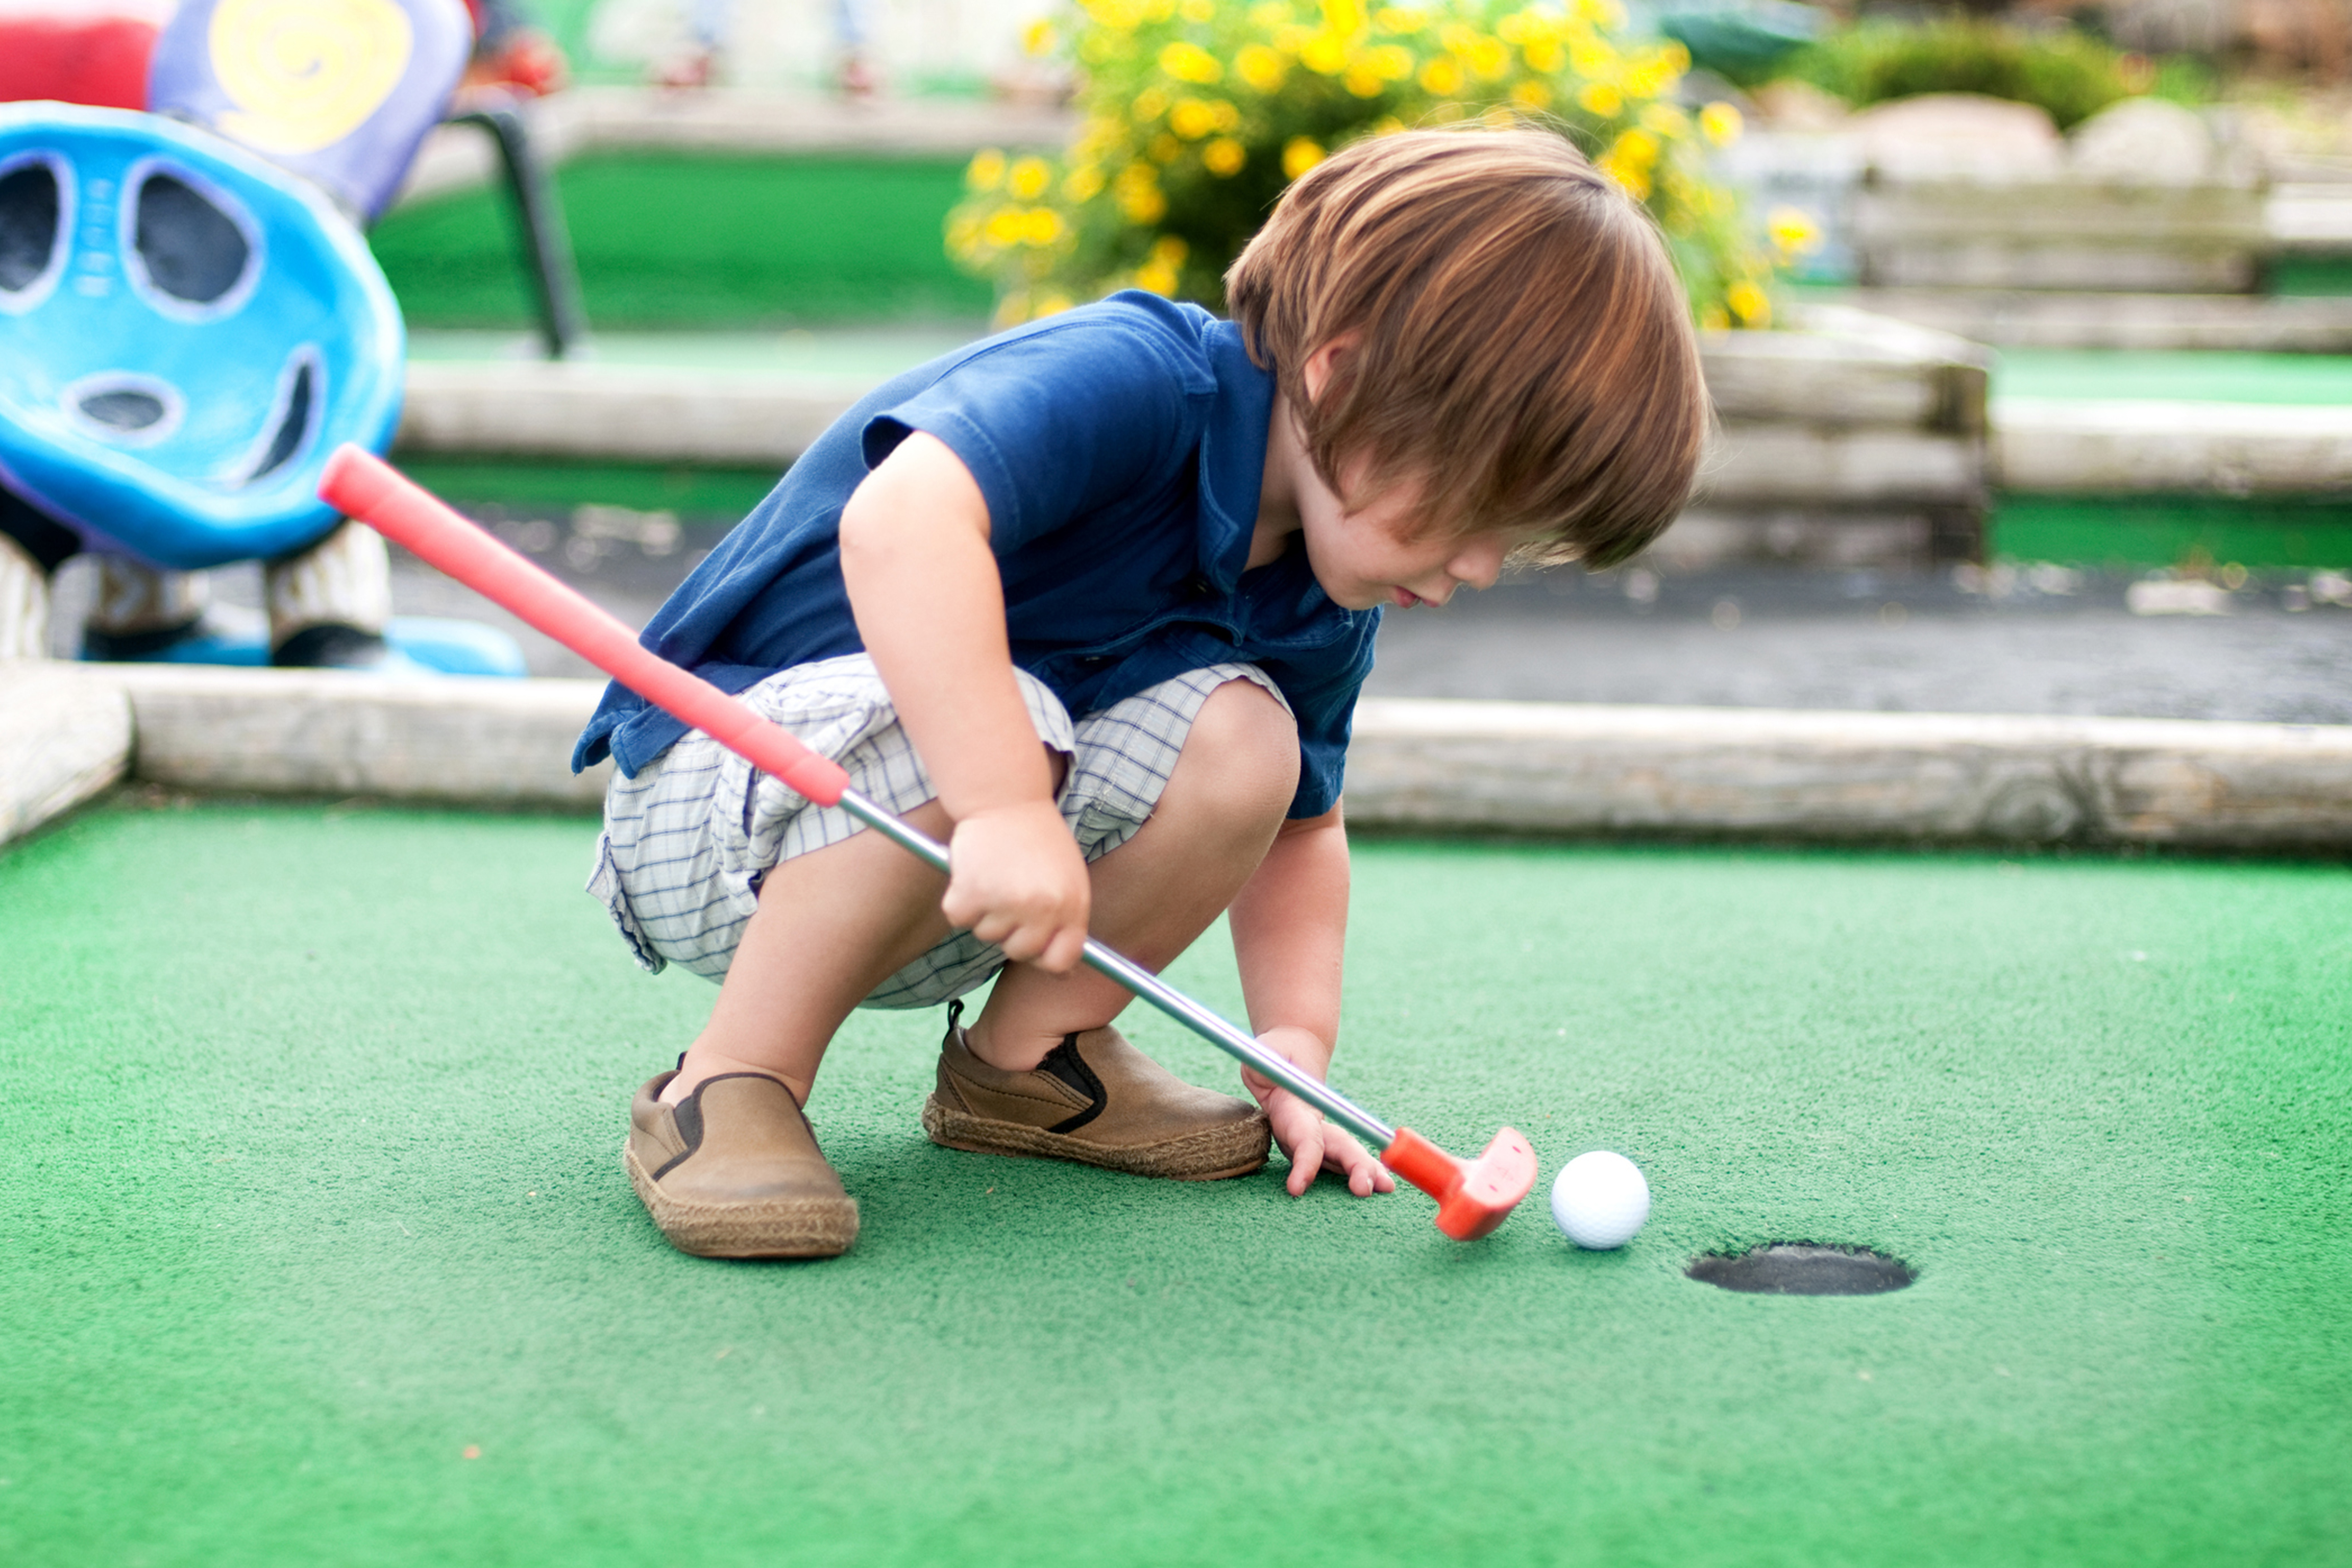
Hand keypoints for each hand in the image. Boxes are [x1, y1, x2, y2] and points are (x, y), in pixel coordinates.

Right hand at [941, 800, 1089, 972]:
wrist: (1006, 797)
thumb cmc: (1038, 837)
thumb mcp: (1069, 876)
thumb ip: (1068, 920)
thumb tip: (1066, 974)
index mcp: (1072, 904)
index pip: (1061, 960)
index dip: (1045, 957)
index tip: (1034, 942)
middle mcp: (1042, 908)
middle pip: (1019, 951)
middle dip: (1010, 929)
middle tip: (1009, 891)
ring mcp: (1006, 902)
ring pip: (986, 934)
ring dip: (985, 911)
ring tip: (995, 872)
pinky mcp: (971, 892)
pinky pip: (959, 917)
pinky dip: (959, 899)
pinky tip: (973, 870)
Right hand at [1241, 1027, 1395, 1197]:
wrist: (1289, 1055)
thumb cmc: (1276, 1052)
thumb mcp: (1266, 1051)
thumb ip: (1268, 1063)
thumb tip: (1272, 1072)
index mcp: (1287, 1112)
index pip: (1300, 1138)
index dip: (1302, 1161)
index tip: (1295, 1189)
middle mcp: (1301, 1133)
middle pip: (1328, 1153)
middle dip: (1348, 1169)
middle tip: (1364, 1189)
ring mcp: (1314, 1138)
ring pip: (1340, 1156)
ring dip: (1362, 1171)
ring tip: (1386, 1186)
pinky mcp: (1326, 1138)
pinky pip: (1346, 1153)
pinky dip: (1366, 1165)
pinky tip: (1384, 1177)